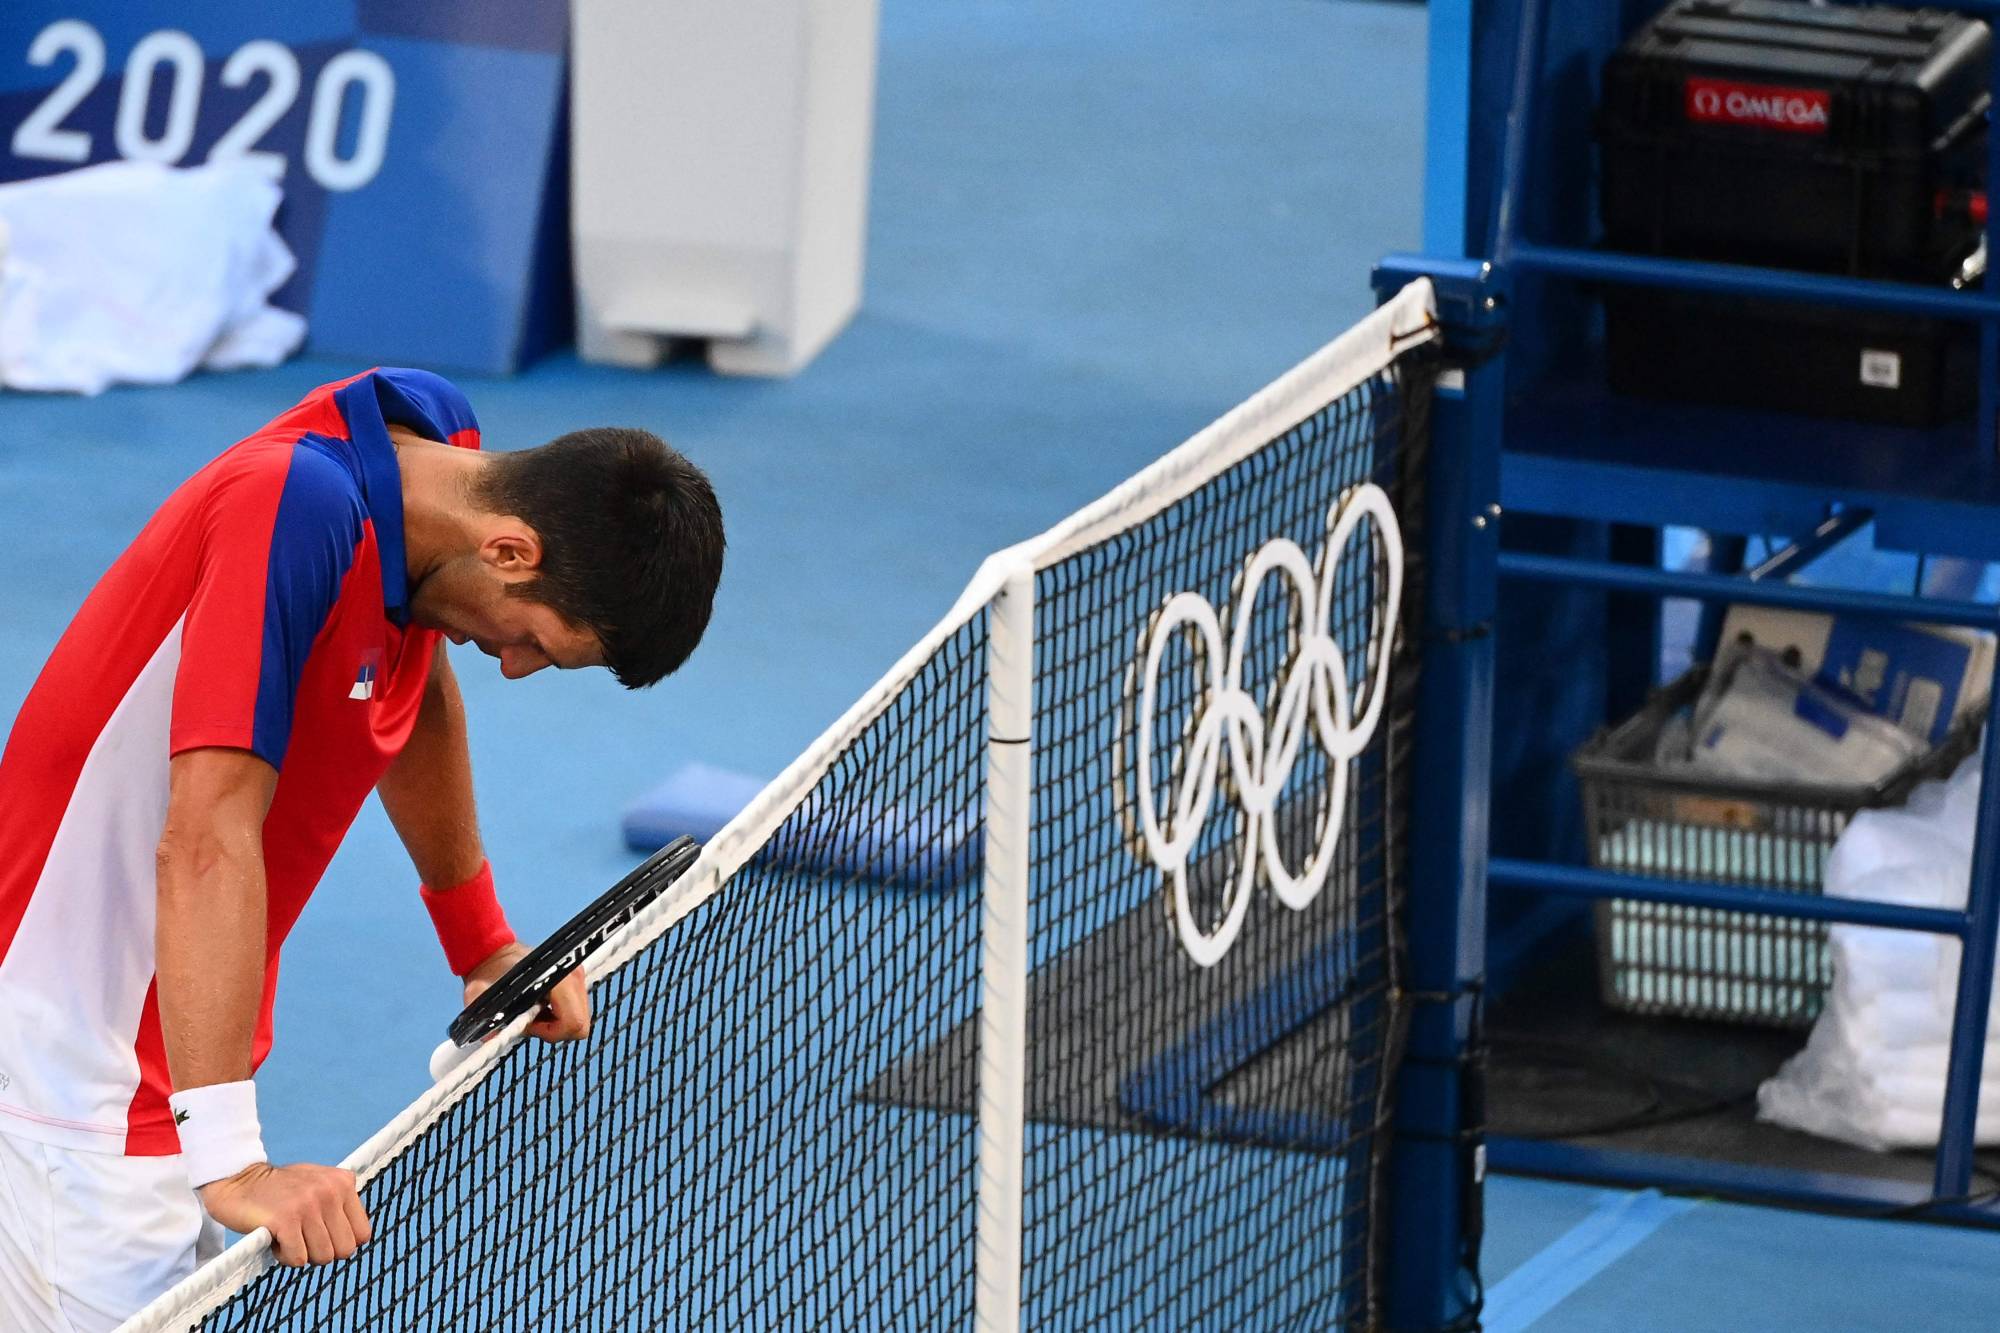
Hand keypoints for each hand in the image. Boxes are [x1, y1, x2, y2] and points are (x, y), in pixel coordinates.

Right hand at [199, 1162, 370, 1266]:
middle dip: (323, 1252)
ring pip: (323, 1257)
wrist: (238, 1179)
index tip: (321, 1235)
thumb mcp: (319, 1185)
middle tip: (302, 1238)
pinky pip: (298, 1258)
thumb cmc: (279, 1188)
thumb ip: (339, 1204)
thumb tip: (358, 1239)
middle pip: (345, 1250)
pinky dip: (285, 1256)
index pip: (363, 1233)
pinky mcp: (285, 1219)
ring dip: (303, 1254)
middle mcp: (330, 1191)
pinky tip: (275, 1238)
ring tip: (288, 1236)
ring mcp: (308, 1204)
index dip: (341, 1242)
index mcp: (343, 1182)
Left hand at [461, 942, 590, 1042]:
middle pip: (580, 1025)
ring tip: (533, 1013)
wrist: (495, 953)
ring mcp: (577, 977)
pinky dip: (559, 1015)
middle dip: (555, 1030)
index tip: (528, 1024)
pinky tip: (540, 1008)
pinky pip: (576, 1010)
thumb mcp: (481, 998)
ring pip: (579, 1019)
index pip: (574, 1023)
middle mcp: (573, 976)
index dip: (550, 1032)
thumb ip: (488, 1021)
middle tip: (530, 1021)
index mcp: (557, 979)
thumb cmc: (489, 973)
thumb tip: (494, 1041)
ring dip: (557, 1023)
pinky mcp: (575, 980)